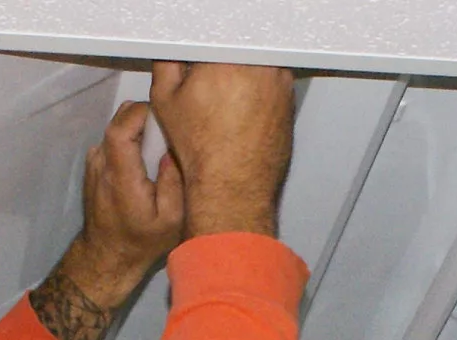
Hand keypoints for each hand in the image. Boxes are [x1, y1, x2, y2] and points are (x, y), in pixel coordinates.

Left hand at [57, 100, 185, 311]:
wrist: (107, 256)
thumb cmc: (141, 241)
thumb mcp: (170, 221)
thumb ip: (174, 183)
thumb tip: (174, 150)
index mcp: (121, 176)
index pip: (122, 128)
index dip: (143, 113)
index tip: (166, 119)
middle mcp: (101, 164)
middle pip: (119, 120)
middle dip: (145, 117)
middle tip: (167, 134)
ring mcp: (94, 163)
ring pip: (116, 127)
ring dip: (139, 129)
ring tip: (158, 149)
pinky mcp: (93, 165)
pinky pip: (113, 139)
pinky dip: (130, 140)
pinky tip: (144, 160)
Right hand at [149, 61, 294, 238]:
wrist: (234, 186)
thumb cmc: (204, 151)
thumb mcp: (166, 99)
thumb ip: (168, 61)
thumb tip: (174, 51)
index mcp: (225, 55)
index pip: (213, 36)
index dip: (203, 53)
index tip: (199, 65)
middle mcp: (257, 62)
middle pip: (238, 45)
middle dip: (224, 60)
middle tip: (211, 85)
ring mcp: (278, 78)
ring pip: (256, 61)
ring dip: (243, 73)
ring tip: (227, 103)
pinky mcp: (290, 95)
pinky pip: (272, 80)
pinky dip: (259, 89)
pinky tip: (243, 111)